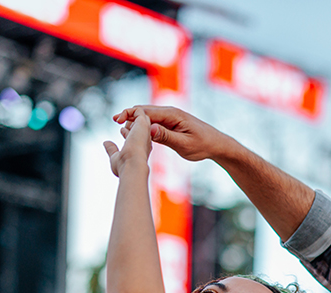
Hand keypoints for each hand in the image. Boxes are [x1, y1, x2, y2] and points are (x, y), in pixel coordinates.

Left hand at [103, 108, 151, 176]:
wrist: (132, 166)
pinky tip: (118, 119)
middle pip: (141, 124)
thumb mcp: (115, 157)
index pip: (137, 136)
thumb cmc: (124, 167)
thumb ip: (111, 149)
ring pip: (142, 115)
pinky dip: (128, 111)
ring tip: (118, 118)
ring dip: (130, 114)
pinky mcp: (143, 124)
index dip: (129, 132)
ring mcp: (145, 131)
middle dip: (131, 121)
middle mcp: (145, 139)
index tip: (121, 132)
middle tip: (119, 120)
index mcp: (141, 148)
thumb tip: (106, 143)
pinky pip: (139, 110)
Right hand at [113, 106, 230, 161]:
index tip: (118, 120)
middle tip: (114, 120)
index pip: (147, 111)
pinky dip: (144, 124)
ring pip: (148, 116)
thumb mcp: (184, 144)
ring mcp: (171, 117)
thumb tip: (149, 129)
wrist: (216, 144)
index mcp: (172, 114)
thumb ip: (166, 137)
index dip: (130, 114)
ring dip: (135, 119)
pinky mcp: (171, 123)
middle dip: (129, 114)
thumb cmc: (202, 145)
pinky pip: (154, 121)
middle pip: (145, 110)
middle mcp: (170, 112)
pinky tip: (135, 130)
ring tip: (121, 125)